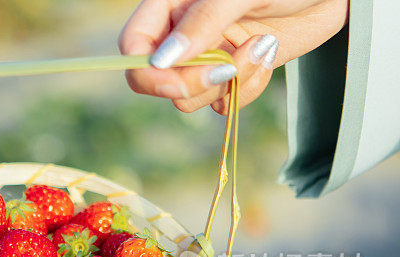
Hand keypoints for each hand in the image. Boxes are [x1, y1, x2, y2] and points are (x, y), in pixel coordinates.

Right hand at [118, 0, 348, 113]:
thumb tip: (162, 60)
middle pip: (158, 81)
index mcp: (170, 4)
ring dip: (229, 81)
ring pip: (191, 97)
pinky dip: (247, 89)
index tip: (175, 80)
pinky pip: (222, 103)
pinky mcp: (232, 73)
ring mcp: (206, 56)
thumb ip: (201, 22)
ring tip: (260, 47)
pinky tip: (266, 56)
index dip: (147, 70)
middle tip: (229, 67)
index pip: (134, 46)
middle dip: (194, 82)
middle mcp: (182, 33)